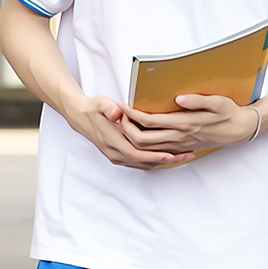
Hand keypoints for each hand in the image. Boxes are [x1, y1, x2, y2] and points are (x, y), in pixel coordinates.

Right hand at [64, 96, 191, 169]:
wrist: (80, 115)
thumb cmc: (95, 108)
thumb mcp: (102, 103)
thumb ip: (110, 108)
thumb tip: (118, 112)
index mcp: (112, 141)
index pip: (136, 154)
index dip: (155, 156)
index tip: (172, 154)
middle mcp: (114, 152)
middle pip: (144, 162)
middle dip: (167, 160)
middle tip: (187, 155)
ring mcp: (116, 156)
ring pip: (143, 164)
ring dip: (164, 162)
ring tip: (184, 156)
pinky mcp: (119, 155)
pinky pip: (140, 163)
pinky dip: (155, 161)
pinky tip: (170, 156)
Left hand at [119, 94, 258, 152]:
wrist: (240, 131)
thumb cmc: (229, 113)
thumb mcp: (219, 102)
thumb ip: (198, 100)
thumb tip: (179, 98)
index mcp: (185, 123)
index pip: (149, 121)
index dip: (131, 114)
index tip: (122, 105)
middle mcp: (179, 137)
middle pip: (140, 139)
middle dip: (124, 127)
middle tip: (118, 115)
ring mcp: (179, 145)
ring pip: (146, 148)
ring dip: (131, 137)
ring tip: (124, 123)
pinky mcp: (181, 149)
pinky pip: (155, 151)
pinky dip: (142, 145)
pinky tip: (138, 135)